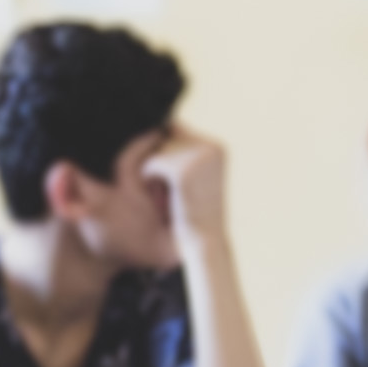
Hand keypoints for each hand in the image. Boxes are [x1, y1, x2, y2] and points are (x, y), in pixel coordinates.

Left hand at [147, 129, 233, 247]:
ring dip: (157, 173)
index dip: (169, 155)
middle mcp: (211, 148)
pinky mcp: (182, 171)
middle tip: (179, 193)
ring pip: (158, 152)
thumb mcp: (199, 176)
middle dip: (163, 164)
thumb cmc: (197, 213)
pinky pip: (151, 164)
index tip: (181, 183)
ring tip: (174, 196)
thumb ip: (188, 150)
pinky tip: (166, 198)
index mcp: (218, 148)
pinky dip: (150, 180)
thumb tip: (169, 123)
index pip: (178, 130)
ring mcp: (197, 158)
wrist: (204, 243)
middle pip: (167, 140)